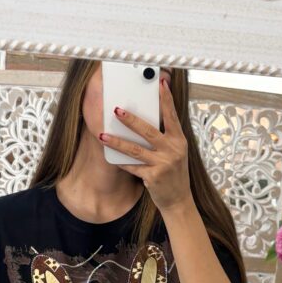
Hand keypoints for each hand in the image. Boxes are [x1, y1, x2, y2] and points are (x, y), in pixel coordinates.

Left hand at [98, 78, 192, 213]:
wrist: (178, 199)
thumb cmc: (174, 172)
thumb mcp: (176, 152)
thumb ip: (165, 136)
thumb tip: (144, 119)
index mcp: (179, 140)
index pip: (172, 116)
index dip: (166, 99)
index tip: (160, 83)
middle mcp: (173, 150)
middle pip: (148, 131)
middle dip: (131, 120)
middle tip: (116, 110)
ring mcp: (163, 164)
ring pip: (135, 150)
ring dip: (117, 142)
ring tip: (102, 135)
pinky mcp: (153, 177)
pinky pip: (132, 167)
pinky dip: (120, 162)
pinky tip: (110, 157)